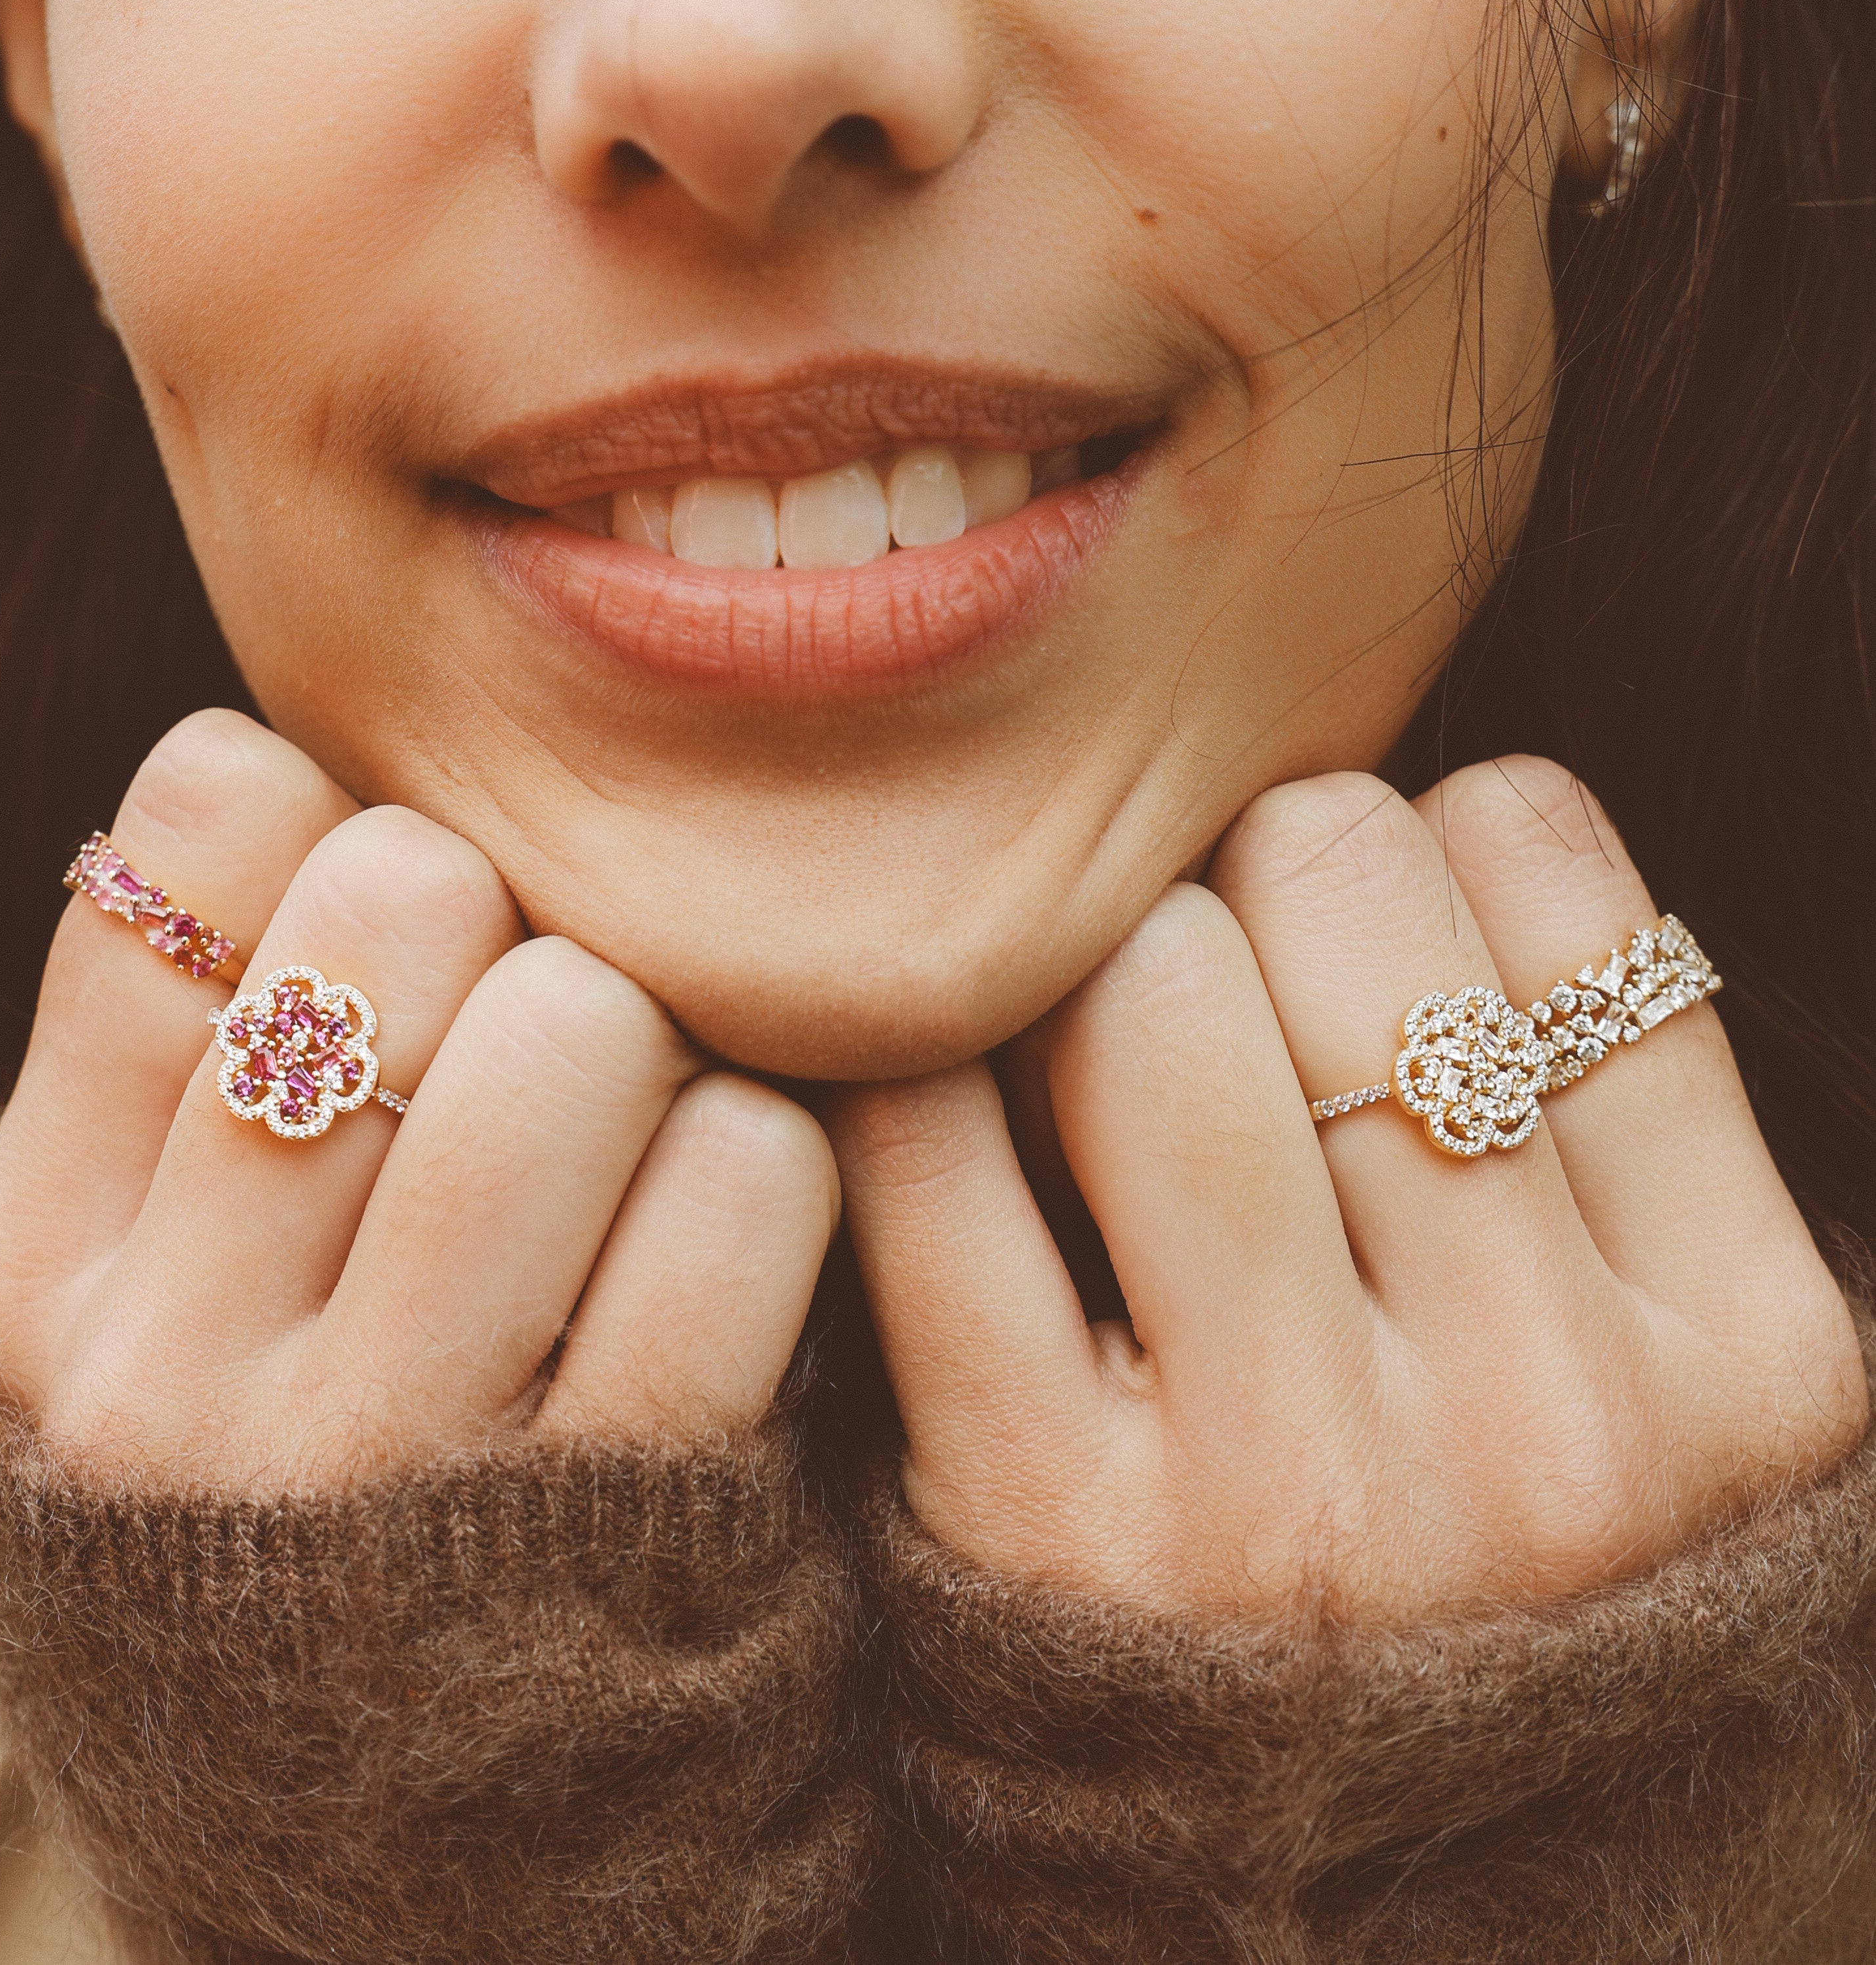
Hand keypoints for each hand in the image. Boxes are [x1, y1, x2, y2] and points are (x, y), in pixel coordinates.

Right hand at [0, 711, 837, 1486]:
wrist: (406, 1865)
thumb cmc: (282, 1500)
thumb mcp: (131, 1321)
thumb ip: (156, 1071)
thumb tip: (263, 765)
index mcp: (30, 1288)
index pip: (189, 846)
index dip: (321, 825)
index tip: (363, 928)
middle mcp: (171, 1377)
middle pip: (406, 901)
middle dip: (495, 913)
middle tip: (508, 1023)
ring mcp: (394, 1461)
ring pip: (583, 1023)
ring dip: (641, 1040)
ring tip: (612, 1139)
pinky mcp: (626, 1517)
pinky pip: (744, 1179)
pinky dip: (760, 1166)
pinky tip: (709, 1237)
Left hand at [831, 758, 1867, 1615]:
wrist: (1380, 1897)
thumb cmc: (1510, 1551)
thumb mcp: (1671, 1359)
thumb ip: (1611, 1101)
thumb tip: (1440, 800)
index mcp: (1742, 1366)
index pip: (1539, 866)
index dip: (1423, 834)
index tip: (1381, 916)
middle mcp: (1545, 1434)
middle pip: (1334, 881)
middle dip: (1253, 864)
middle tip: (1229, 955)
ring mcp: (1294, 1492)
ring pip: (1144, 985)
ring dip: (1097, 962)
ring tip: (1111, 1046)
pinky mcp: (1048, 1535)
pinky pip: (932, 1158)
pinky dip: (913, 1075)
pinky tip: (956, 1104)